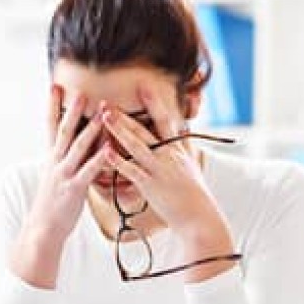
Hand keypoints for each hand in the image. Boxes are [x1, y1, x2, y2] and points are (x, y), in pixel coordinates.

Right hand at [10, 86, 109, 287]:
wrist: (42, 228)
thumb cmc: (52, 203)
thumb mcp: (56, 176)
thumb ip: (65, 159)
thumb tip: (78, 144)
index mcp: (51, 158)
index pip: (51, 126)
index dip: (52, 106)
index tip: (55, 87)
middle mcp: (56, 162)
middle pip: (65, 131)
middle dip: (73, 110)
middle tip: (81, 91)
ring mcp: (65, 174)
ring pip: (79, 147)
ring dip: (91, 128)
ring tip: (102, 112)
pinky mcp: (75, 188)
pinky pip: (89, 170)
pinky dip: (100, 158)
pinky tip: (110, 148)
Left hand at [102, 86, 233, 261]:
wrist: (198, 216)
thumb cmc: (194, 192)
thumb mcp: (192, 163)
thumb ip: (185, 144)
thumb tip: (184, 128)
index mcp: (176, 149)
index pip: (164, 120)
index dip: (154, 103)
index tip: (143, 86)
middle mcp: (167, 155)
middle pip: (144, 130)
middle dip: (125, 115)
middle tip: (107, 102)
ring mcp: (158, 169)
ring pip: (136, 145)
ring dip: (119, 129)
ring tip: (104, 116)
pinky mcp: (150, 185)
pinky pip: (131, 170)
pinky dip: (118, 161)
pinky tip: (105, 151)